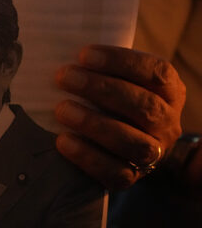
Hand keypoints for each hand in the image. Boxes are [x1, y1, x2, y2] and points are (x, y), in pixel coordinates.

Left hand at [54, 45, 184, 189]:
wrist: (132, 148)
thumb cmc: (117, 102)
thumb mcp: (121, 81)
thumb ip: (102, 69)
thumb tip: (59, 50)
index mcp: (169, 91)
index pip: (155, 72)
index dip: (120, 61)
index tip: (84, 54)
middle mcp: (168, 122)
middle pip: (143, 106)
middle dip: (101, 89)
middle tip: (64, 77)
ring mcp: (154, 153)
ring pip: (132, 142)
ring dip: (94, 124)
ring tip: (62, 110)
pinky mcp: (132, 177)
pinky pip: (115, 172)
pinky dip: (87, 156)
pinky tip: (63, 141)